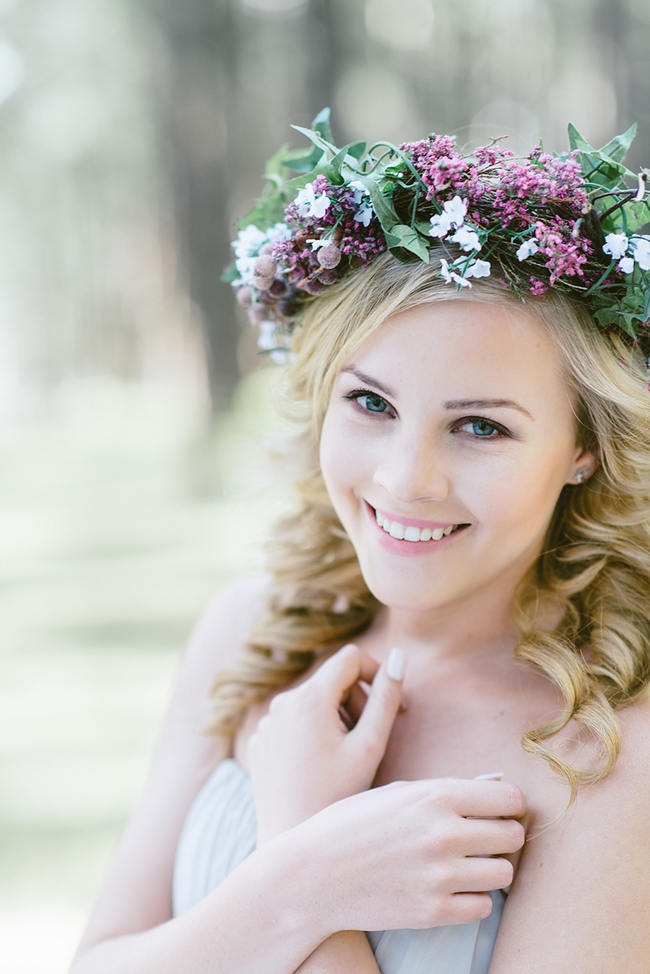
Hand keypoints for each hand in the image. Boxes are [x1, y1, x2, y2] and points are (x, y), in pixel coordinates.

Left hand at [247, 643, 405, 843]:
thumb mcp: (370, 746)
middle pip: (332, 680)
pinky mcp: (261, 741)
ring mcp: (267, 722)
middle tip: (371, 740)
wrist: (289, 840)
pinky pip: (294, 721)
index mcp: (309, 698)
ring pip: (313, 701)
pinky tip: (321, 768)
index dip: (377, 674)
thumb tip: (398, 656)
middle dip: (357, 701)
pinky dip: (313, 733)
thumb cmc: (335, 797)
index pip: (352, 657)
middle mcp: (282, 702)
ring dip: (337, 718)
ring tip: (345, 757)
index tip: (391, 706)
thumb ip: (386, 697)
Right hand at [294, 776, 526, 935]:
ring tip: (467, 864)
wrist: (314, 874)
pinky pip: (483, 906)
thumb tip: (487, 797)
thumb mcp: (395, 792)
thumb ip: (442, 794)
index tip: (501, 811)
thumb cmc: (351, 825)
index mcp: (435, 796)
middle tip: (484, 838)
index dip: (509, 805)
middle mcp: (444, 833)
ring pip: (504, 873)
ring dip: (491, 868)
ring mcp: (441, 875)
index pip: (509, 799)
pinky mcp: (434, 911)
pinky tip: (451, 887)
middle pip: (512, 836)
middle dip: (502, 835)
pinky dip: (473, 898)